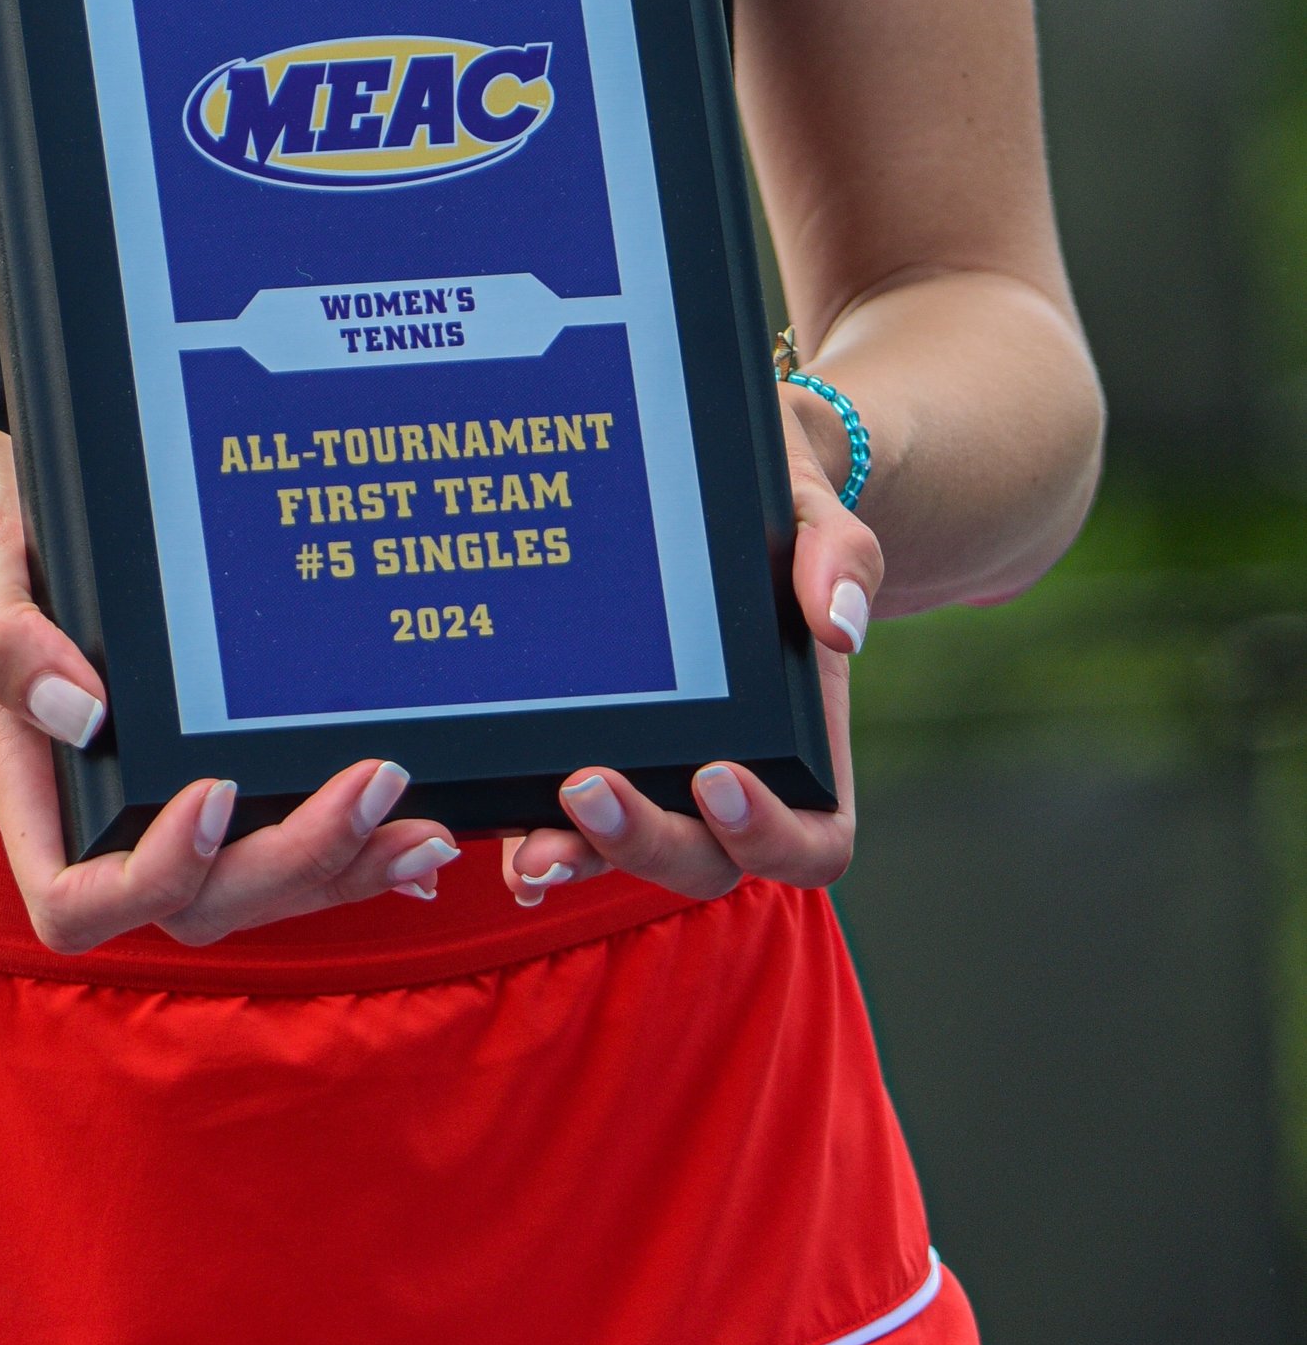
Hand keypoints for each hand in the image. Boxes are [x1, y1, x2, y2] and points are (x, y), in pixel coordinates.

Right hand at [0, 427, 459, 951]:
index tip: (214, 795)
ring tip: (420, 829)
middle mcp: (89, 807)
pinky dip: (337, 849)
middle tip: (375, 788)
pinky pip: (263, 837)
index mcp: (27, 776)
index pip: (78, 898)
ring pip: (242, 888)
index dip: (154, 876)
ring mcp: (145, 794)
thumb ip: (5, 635)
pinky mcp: (190, 765)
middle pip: (192, 904)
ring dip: (334, 872)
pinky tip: (405, 829)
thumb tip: (83, 712)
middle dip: (290, 865)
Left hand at [496, 383, 875, 910]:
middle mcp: (731, 779)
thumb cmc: (777, 514)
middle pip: (703, 862)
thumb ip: (839, 561)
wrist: (713, 482)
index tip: (716, 776)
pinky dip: (539, 836)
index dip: (767, 833)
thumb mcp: (816, 520)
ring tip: (531, 851)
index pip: (810, 841)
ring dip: (581, 857)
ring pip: (629, 854)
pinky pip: (572, 817)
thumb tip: (839, 625)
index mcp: (801, 747)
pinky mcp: (601, 750)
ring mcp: (661, 773)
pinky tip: (505, 840)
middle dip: (646, 841)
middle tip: (589, 788)